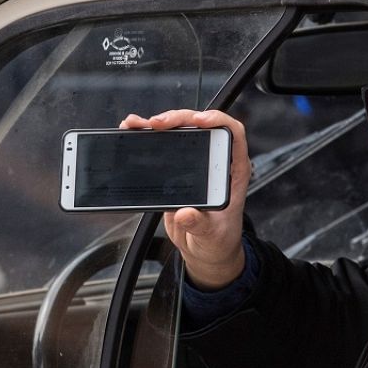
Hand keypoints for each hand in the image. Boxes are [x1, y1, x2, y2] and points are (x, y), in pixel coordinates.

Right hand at [118, 109, 249, 289]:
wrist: (205, 249)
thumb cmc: (217, 240)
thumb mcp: (211, 236)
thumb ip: (200, 225)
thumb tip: (186, 214)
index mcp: (232, 172)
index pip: (233, 134)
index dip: (218, 120)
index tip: (199, 121)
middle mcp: (215, 161)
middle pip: (201, 125)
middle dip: (179, 118)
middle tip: (158, 124)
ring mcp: (196, 161)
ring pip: (181, 130)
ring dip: (160, 122)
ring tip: (141, 124)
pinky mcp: (178, 167)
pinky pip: (165, 143)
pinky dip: (148, 134)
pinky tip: (135, 130)